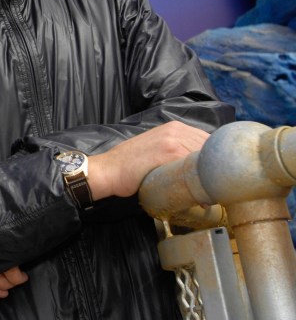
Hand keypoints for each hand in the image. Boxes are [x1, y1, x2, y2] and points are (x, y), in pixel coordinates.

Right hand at [87, 121, 210, 199]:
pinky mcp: (169, 153)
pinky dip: (202, 185)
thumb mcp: (155, 150)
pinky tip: (202, 198)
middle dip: (217, 171)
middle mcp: (176, 129)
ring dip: (212, 179)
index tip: (217, 177)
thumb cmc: (130, 166)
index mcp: (174, 127)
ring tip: (211, 197)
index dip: (216, 161)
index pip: (209, 141)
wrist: (109, 170)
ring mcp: (173, 140)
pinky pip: (195, 167)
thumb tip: (200, 170)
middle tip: (217, 191)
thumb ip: (176, 151)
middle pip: (212, 149)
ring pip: (206, 158)